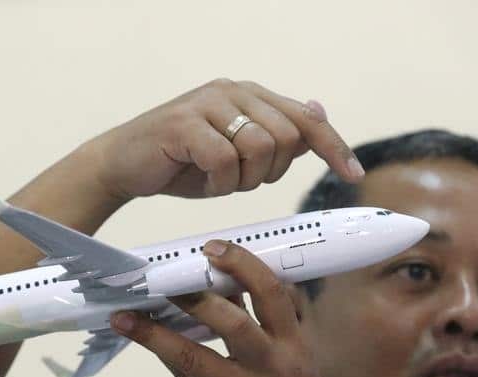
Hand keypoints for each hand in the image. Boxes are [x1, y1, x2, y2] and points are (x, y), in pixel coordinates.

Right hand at [88, 78, 363, 201]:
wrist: (123, 164)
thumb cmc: (181, 162)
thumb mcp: (235, 153)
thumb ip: (274, 136)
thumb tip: (318, 112)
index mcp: (249, 96)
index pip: (306, 119)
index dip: (334, 147)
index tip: (353, 173)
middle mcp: (232, 92)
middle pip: (286, 138)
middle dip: (270, 173)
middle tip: (239, 181)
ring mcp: (207, 104)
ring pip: (259, 148)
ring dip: (242, 179)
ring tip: (217, 180)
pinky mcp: (184, 124)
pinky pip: (224, 161)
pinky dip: (217, 183)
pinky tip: (200, 180)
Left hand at [110, 240, 334, 376]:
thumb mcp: (295, 359)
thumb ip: (265, 325)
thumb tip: (223, 284)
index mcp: (295, 345)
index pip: (272, 295)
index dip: (242, 266)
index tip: (212, 247)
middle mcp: (273, 368)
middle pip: (233, 323)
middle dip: (194, 296)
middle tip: (162, 277)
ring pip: (194, 356)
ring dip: (155, 333)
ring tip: (125, 314)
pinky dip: (162, 355)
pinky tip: (140, 336)